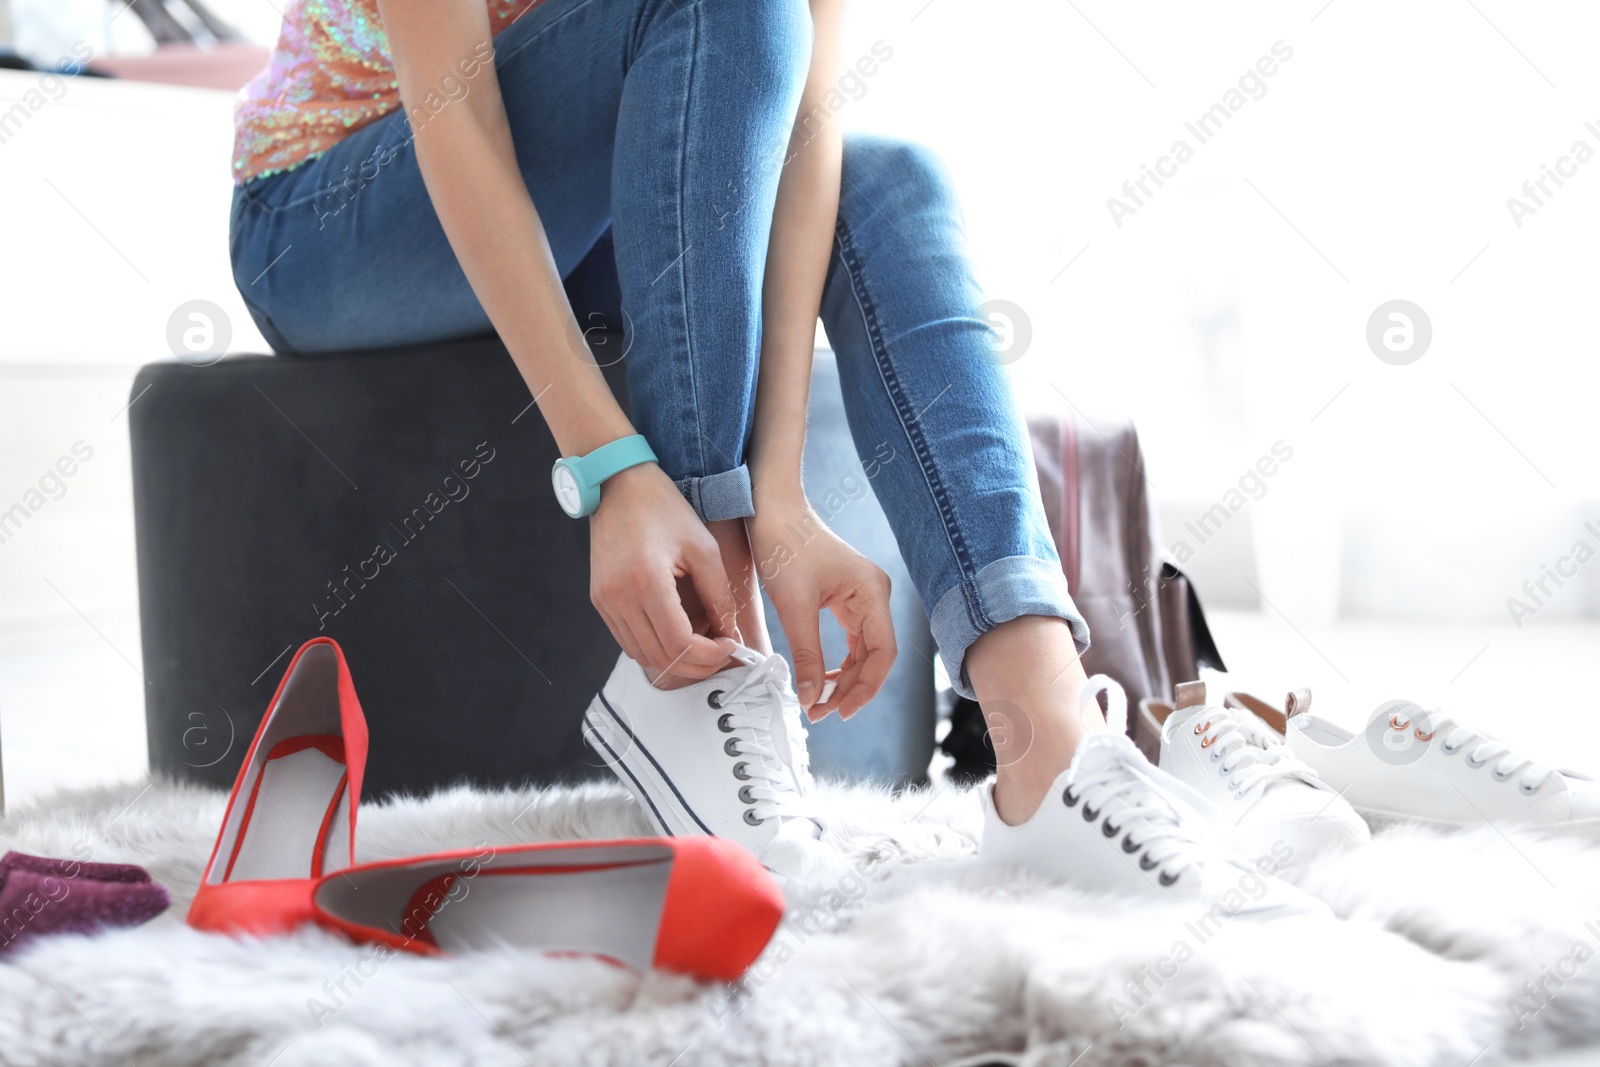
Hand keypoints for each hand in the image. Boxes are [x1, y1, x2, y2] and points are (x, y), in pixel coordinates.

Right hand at [589, 463, 739, 682]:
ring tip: (700, 635)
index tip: (731, 644)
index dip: (709, 654)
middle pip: (661, 658)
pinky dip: (656, 645)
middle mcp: (618, 597)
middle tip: (721, 649)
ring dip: (675, 657)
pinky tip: (677, 627)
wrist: (618, 485)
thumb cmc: (663, 509)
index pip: (679, 643)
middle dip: (697, 663)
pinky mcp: (600, 601)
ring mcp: (605, 602)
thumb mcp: (703, 548)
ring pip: (643, 655)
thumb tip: (730, 635)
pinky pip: (628, 641)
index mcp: (646, 581)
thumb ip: (719, 596)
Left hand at [748, 496, 896, 720]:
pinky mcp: (848, 596)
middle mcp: (875, 594)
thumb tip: (811, 698)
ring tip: (819, 701)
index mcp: (872, 593)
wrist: (772, 508)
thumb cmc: (784, 544)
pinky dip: (840, 660)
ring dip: (846, 678)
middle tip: (820, 712)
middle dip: (851, 688)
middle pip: (876, 656)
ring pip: (865, 650)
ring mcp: (863, 595)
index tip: (840, 712)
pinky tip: (824, 677)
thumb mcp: (793, 606)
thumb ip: (807, 655)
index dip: (865, 688)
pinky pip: (853, 637)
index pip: (882, 653)